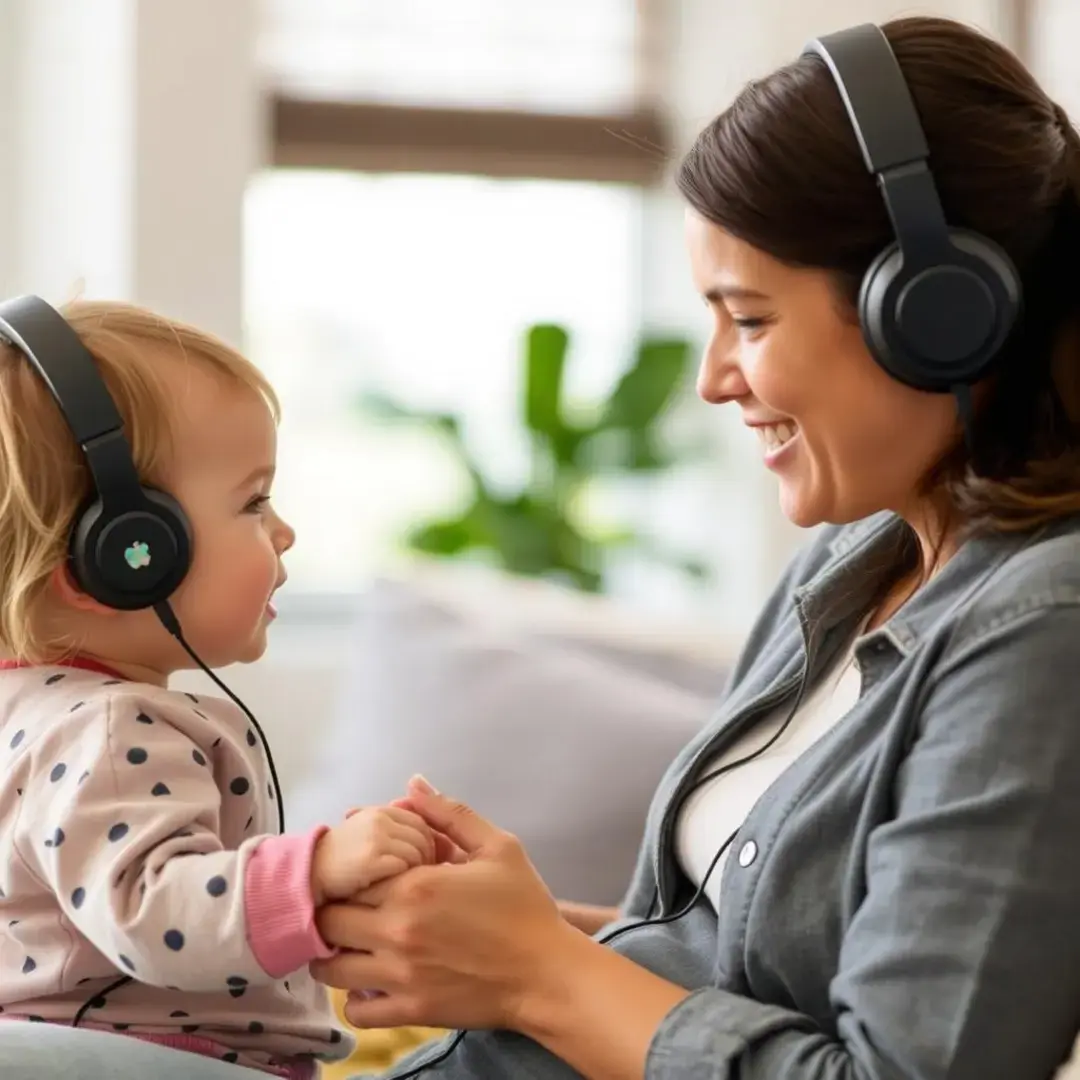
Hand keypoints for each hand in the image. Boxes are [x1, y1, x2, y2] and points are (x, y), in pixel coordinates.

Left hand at [310, 776, 575, 1031]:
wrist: (547, 972)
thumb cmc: (525, 906)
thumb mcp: (497, 847)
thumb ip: (449, 814)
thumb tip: (413, 784)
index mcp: (415, 887)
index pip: (350, 878)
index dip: (351, 875)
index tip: (362, 876)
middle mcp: (397, 931)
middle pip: (329, 922)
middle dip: (335, 912)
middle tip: (353, 908)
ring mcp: (400, 975)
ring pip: (331, 970)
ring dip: (335, 955)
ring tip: (355, 945)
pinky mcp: (410, 1010)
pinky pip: (358, 1012)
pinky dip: (356, 998)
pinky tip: (372, 982)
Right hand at [311, 805, 436, 905]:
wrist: (308, 875)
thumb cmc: (340, 862)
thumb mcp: (367, 836)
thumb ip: (394, 831)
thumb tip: (428, 837)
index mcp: (382, 812)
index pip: (421, 822)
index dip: (429, 843)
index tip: (428, 862)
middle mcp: (381, 819)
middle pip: (423, 836)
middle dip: (429, 858)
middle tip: (424, 878)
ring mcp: (376, 837)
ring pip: (417, 852)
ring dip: (420, 871)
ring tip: (412, 886)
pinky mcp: (372, 859)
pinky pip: (405, 867)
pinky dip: (407, 880)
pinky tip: (400, 892)